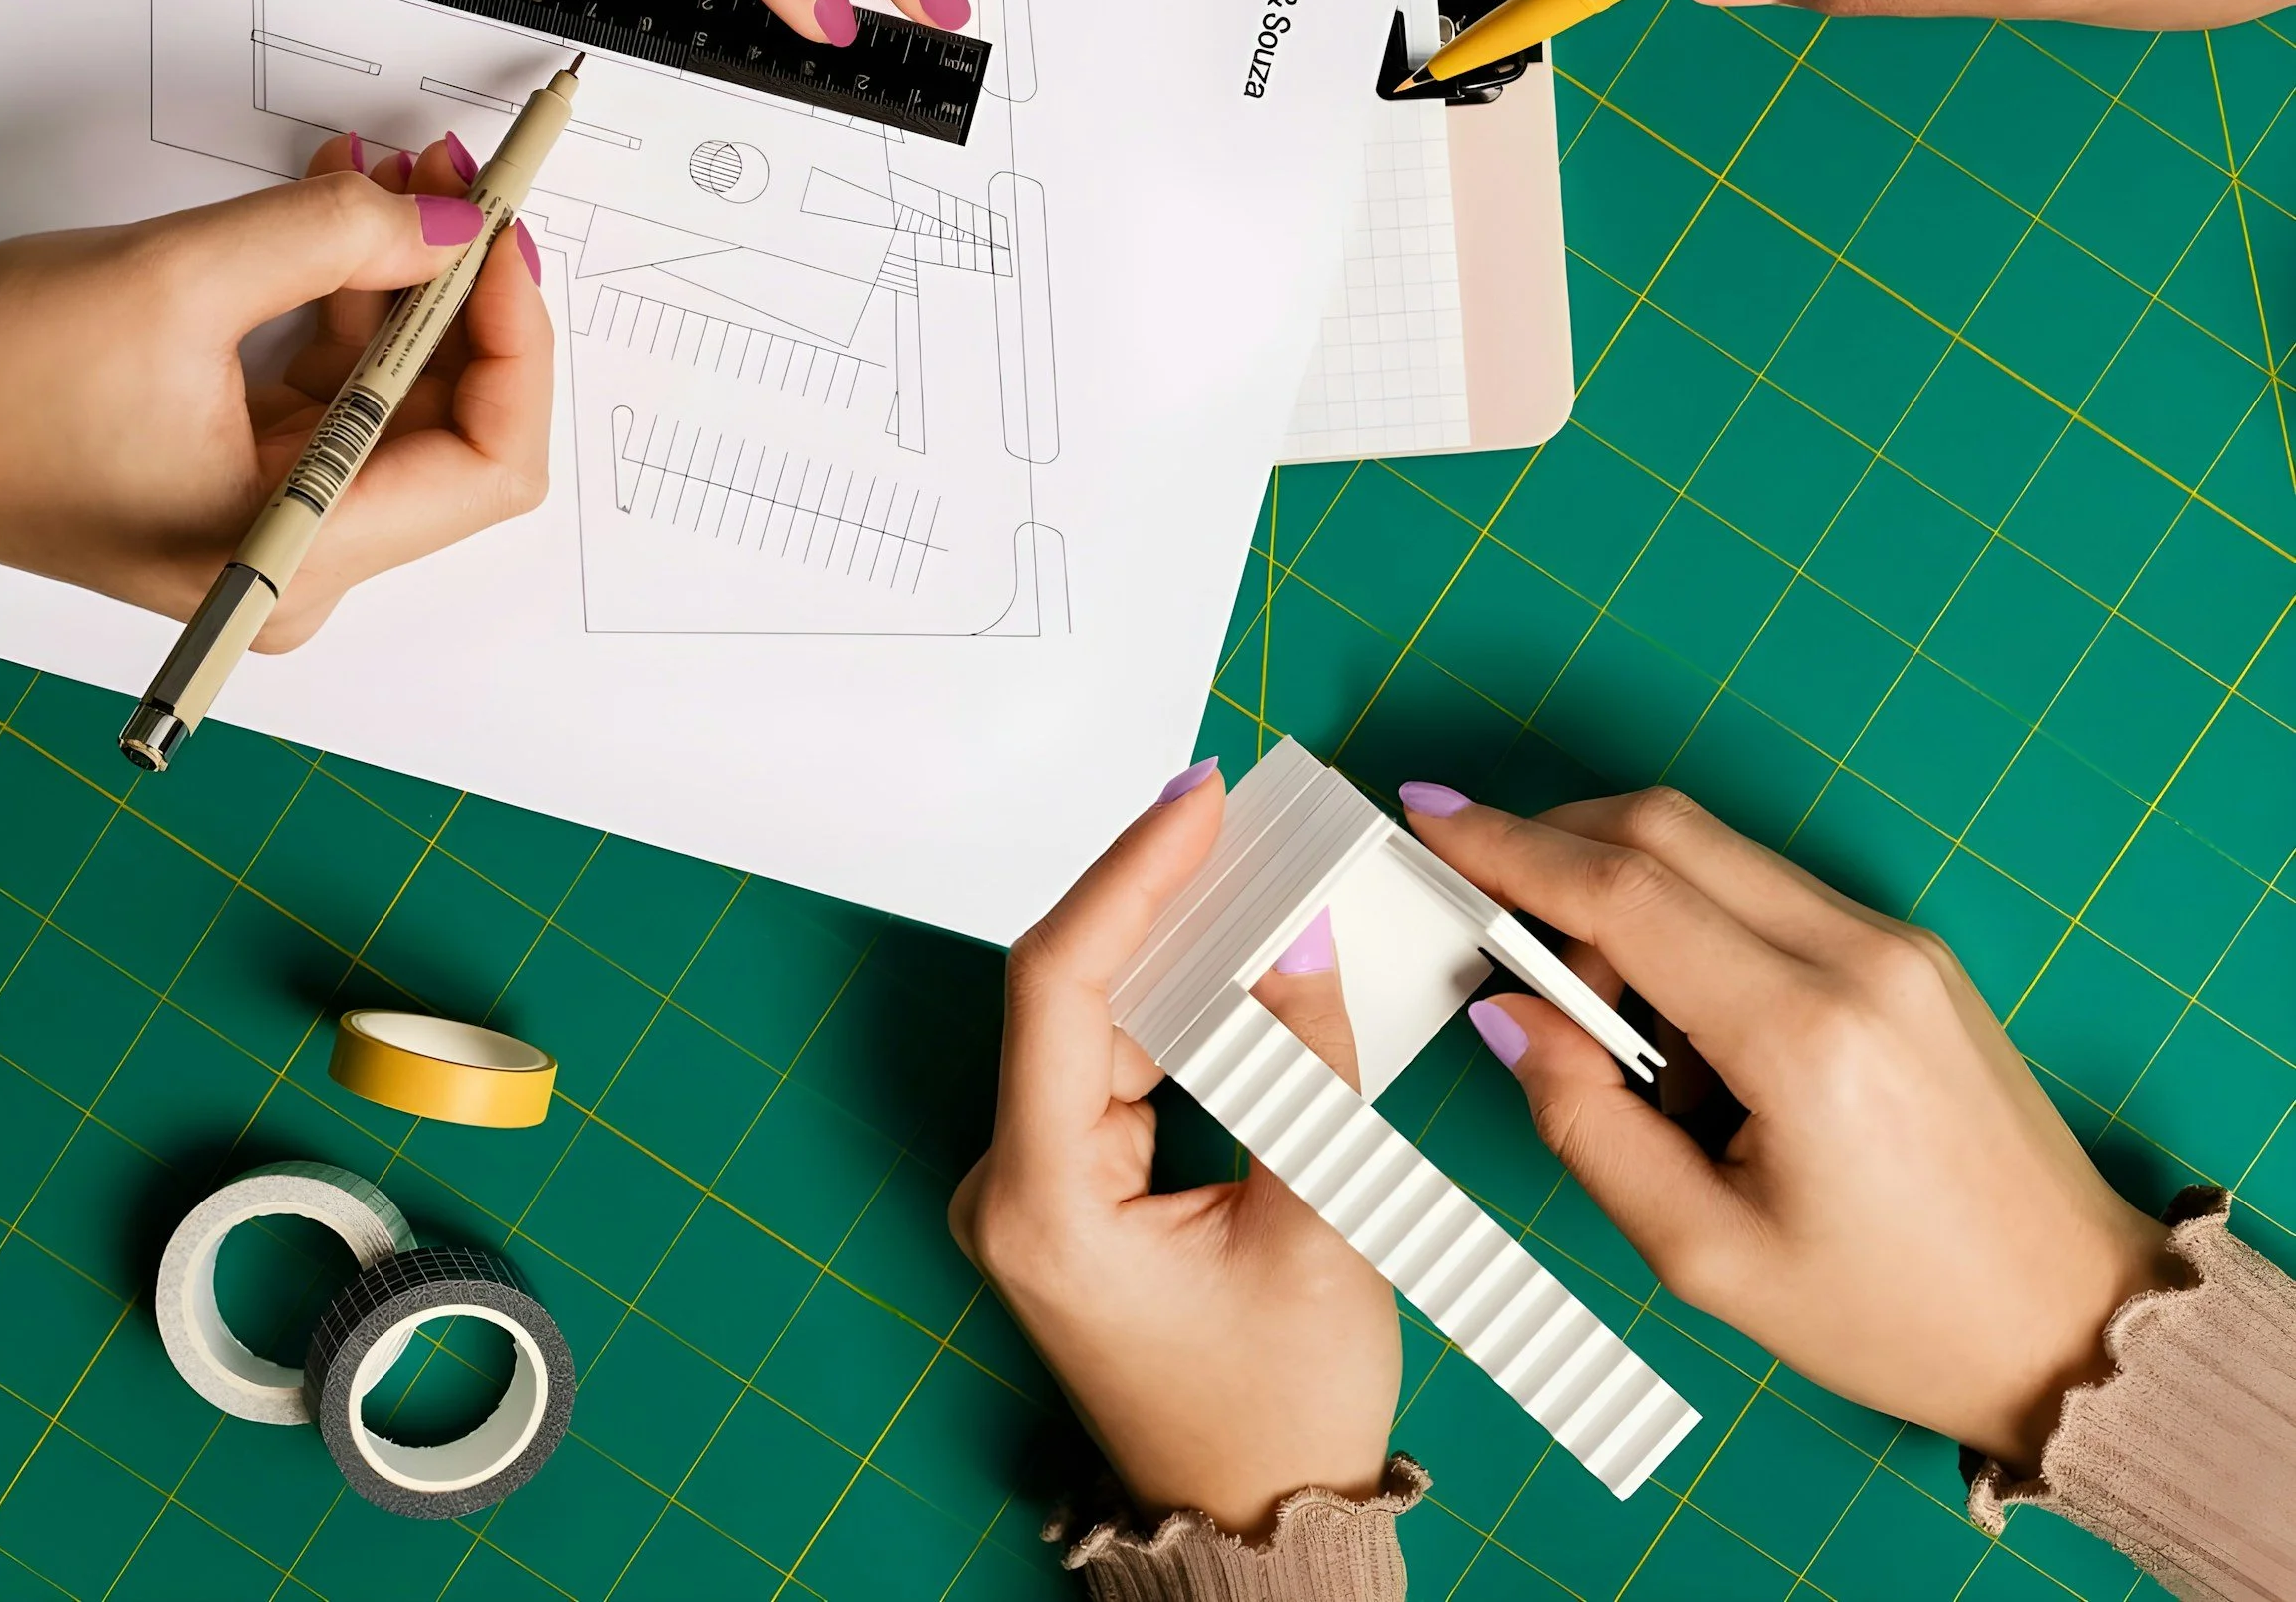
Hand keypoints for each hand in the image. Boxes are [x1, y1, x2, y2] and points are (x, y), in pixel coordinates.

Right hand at [0, 132, 549, 646]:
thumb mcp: (176, 283)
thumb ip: (334, 238)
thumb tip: (452, 223)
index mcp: (301, 555)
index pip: (488, 462)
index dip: (514, 340)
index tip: (501, 240)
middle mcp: (306, 557)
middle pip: (453, 420)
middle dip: (463, 291)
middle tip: (461, 187)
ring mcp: (284, 517)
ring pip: (401, 389)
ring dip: (409, 277)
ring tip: (399, 177)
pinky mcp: (253, 474)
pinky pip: (344, 382)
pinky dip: (355, 296)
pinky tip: (349, 210)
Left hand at [951, 766, 1400, 1534]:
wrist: (1258, 1521)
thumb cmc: (1279, 1413)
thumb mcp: (1317, 1235)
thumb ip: (1306, 1076)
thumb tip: (1297, 943)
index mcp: (1041, 1204)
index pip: (1060, 988)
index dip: (1127, 879)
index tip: (1194, 804)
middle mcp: (1009, 1183)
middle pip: (1069, 988)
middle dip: (1153, 891)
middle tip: (1232, 807)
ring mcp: (1032, 1181)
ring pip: (1093, 1014)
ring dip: (1169, 937)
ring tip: (1240, 856)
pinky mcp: (1069, 1181)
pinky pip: (1115, 1056)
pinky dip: (1174, 999)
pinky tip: (1226, 943)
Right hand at [1403, 783, 2176, 1465]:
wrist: (2072, 1321)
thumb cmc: (1899, 1313)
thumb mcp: (1707, 1258)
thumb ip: (1585, 1125)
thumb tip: (1514, 1017)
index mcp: (1805, 1036)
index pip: (1624, 892)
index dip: (1508, 846)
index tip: (1432, 820)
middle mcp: (1856, 956)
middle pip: (1662, 829)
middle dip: (1550, 845)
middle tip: (1484, 908)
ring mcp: (1891, 939)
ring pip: (1708, 848)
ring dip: (1620, 895)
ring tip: (1613, 1032)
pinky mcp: (1905, 946)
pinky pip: (1759, 888)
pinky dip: (1685, 920)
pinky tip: (1681, 1029)